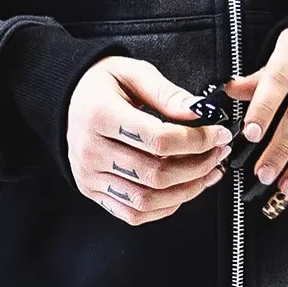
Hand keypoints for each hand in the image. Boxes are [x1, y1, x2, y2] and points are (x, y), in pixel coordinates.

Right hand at [67, 56, 232, 224]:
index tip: (218, 134)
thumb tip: (201, 112)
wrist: (69, 98)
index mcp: (99, 115)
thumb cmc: (102, 84)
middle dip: (198, 166)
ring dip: (187, 190)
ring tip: (208, 172)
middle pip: (156, 173)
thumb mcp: (134, 73)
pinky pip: (134, 213)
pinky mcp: (93, 191)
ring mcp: (90, 175)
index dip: (196, 140)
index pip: (158, 139)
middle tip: (218, 152)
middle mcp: (90, 150)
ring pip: (147, 199)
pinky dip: (165, 207)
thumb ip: (168, 94)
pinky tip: (183, 189)